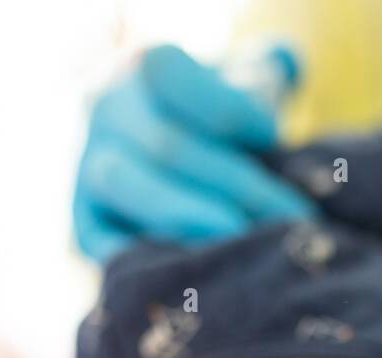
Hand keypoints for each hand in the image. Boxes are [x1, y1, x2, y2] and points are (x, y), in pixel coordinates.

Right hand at [73, 44, 315, 262]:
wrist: (175, 153)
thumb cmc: (224, 119)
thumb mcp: (245, 83)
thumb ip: (264, 77)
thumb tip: (285, 65)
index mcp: (143, 65)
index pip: (175, 78)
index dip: (229, 109)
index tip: (273, 136)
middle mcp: (106, 109)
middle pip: (169, 146)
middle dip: (240, 186)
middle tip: (294, 216)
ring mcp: (89, 166)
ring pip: (130, 188)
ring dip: (192, 216)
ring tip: (242, 238)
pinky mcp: (87, 223)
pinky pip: (108, 243)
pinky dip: (149, 256)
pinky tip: (199, 269)